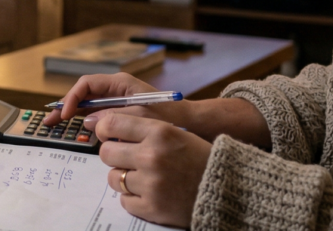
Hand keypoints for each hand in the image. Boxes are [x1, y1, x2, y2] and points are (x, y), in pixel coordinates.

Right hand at [42, 73, 186, 127]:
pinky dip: (84, 123)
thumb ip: (113, 117)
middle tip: (48, 122)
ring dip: (72, 115)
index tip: (66, 115)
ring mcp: (116, 101)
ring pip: (87, 105)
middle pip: (83, 94)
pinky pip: (97, 115)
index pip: (87, 84)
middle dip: (65, 107)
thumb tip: (88, 121)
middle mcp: (115, 89)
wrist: (189, 122)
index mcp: (120, 83)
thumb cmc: (168, 116)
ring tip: (55, 127)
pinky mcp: (120, 113)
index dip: (73, 98)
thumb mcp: (140, 116)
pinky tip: (76, 131)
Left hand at [96, 114, 210, 228]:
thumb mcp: (174, 132)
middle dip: (113, 155)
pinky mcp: (151, 207)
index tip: (108, 134)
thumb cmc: (198, 157)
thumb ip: (142, 130)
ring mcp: (150, 184)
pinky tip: (149, 192)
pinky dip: (133, 198)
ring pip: (113, 178)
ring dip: (123, 178)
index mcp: (159, 132)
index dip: (105, 129)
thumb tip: (106, 128)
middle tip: (126, 158)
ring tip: (142, 177)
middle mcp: (151, 156)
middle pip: (106, 153)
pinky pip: (124, 200)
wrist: (227, 188)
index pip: (111, 124)